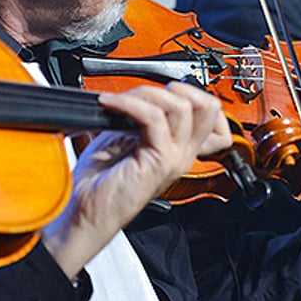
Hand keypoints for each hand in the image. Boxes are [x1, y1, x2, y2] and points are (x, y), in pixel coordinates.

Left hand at [41, 83, 230, 278]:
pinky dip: (129, 104)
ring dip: (147, 94)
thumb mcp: (126, 138)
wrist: (86, 212)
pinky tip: (111, 105)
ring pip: (182, 107)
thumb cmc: (101, 181)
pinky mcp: (159, 162)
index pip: (214, 115)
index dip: (196, 94)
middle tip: (146, 94)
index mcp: (179, 148)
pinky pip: (154, 118)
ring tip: (121, 101)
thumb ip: (143, 118)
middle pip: (210, 107)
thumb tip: (141, 93)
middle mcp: (183, 154)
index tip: (166, 90)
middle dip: (178, 88)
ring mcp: (174, 158)